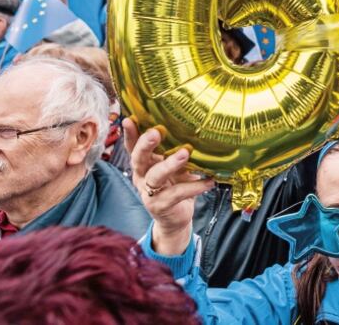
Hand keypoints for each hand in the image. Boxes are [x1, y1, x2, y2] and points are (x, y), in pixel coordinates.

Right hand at [124, 118, 213, 255]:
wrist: (175, 219)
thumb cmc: (175, 186)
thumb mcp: (173, 168)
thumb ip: (175, 153)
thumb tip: (191, 132)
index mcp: (143, 164)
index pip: (133, 147)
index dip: (130, 134)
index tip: (129, 120)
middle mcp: (141, 177)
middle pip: (138, 159)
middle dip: (145, 144)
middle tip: (156, 132)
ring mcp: (148, 193)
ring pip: (155, 176)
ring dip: (170, 164)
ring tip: (185, 153)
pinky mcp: (160, 206)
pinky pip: (177, 193)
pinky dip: (194, 186)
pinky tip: (209, 181)